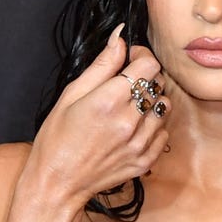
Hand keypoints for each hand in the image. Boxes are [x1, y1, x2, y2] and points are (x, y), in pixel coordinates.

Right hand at [25, 28, 171, 214]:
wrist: (57, 183)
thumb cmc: (57, 138)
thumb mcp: (71, 94)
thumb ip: (101, 65)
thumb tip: (119, 38)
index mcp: (109, 100)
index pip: (148, 64)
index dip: (141, 56)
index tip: (130, 60)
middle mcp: (129, 121)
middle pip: (158, 83)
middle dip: (145, 78)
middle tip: (125, 85)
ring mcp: (140, 143)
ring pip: (165, 107)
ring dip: (151, 102)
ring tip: (129, 107)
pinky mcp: (145, 160)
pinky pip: (164, 133)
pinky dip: (153, 127)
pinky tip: (133, 129)